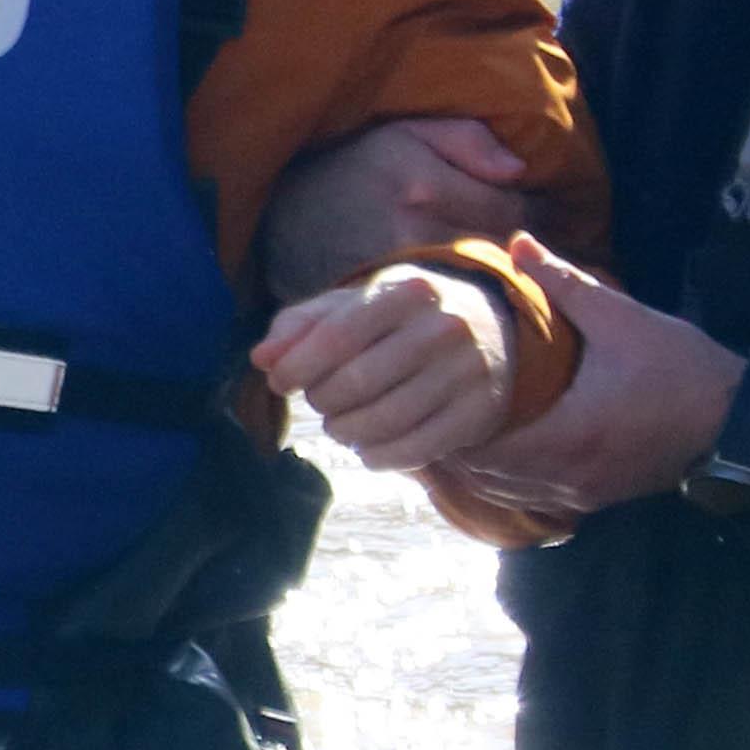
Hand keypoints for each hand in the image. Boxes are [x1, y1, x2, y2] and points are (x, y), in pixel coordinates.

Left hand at [253, 260, 517, 477]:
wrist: (487, 330)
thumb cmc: (397, 319)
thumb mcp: (351, 306)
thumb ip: (300, 326)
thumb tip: (262, 358)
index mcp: (406, 292)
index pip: (337, 337)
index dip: (297, 367)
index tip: (279, 381)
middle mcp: (442, 328)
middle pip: (357, 383)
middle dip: (323, 401)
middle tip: (320, 402)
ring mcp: (466, 372)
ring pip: (384, 422)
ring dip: (346, 432)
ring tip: (340, 425)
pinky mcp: (478, 414)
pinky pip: (415, 450)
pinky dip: (378, 457)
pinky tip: (367, 448)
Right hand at [263, 110, 532, 298]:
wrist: (283, 218)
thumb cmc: (349, 169)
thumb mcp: (401, 133)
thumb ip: (464, 139)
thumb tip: (518, 171)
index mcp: (425, 184)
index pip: (512, 209)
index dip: (538, 213)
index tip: (544, 215)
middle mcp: (414, 232)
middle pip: (501, 251)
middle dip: (523, 250)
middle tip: (534, 250)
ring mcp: (400, 273)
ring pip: (479, 282)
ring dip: (501, 278)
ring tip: (510, 271)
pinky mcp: (387, 305)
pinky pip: (446, 306)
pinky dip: (467, 301)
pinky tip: (473, 294)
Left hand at [447, 239, 741, 519]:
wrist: (743, 424)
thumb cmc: (683, 370)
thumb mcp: (622, 320)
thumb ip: (563, 284)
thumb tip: (517, 243)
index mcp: (566, 437)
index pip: (478, 446)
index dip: (444, 421)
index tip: (425, 389)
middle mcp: (565, 478)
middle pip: (479, 476)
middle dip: (449, 443)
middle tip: (424, 404)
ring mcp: (579, 496)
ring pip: (501, 494)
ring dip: (472, 466)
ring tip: (448, 425)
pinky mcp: (593, 500)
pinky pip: (528, 499)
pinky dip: (502, 479)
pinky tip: (493, 448)